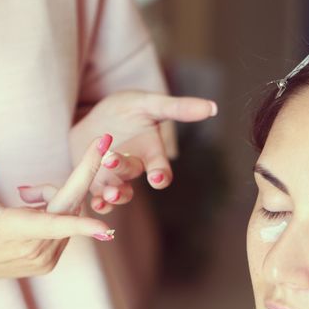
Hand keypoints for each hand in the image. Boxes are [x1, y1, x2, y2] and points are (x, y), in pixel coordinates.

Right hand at [0, 137, 113, 300]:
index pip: (54, 225)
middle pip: (72, 206)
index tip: (105, 228)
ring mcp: (44, 258)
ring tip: (24, 197)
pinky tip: (30, 215)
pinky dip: (57, 214)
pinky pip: (66, 229)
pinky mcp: (48, 263)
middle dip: (77, 177)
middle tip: (92, 146)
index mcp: (14, 231)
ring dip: (56, 199)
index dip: (82, 226)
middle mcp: (35, 248)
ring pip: (71, 215)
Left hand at [69, 90, 217, 213]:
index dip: (160, 175)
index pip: (161, 168)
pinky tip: (95, 204)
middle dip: (123, 169)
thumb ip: (179, 108)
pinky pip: (99, 198)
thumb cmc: (127, 109)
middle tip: (112, 159)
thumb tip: (213, 107)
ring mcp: (115, 177)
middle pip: (132, 173)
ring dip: (114, 195)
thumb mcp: (150, 104)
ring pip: (117, 191)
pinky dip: (99, 204)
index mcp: (151, 153)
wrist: (95, 117)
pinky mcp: (95, 181)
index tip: (157, 179)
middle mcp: (135, 167)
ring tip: (109, 194)